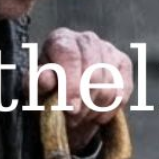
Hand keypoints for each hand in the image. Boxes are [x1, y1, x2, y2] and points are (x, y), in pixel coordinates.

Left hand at [33, 27, 132, 151]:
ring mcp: (108, 49)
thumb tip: (45, 79)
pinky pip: (121, 94)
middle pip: (93, 72)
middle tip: (72, 119)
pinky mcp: (124, 64)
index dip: (71, 83)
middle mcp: (86, 39)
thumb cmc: (47, 92)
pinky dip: (108, 111)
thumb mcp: (35, 90)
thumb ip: (36, 84)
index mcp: (61, 40)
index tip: (70, 107)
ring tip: (79, 116)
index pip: (70, 55)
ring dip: (93, 109)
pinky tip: (95, 114)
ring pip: (108, 86)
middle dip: (83, 102)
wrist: (67, 101)